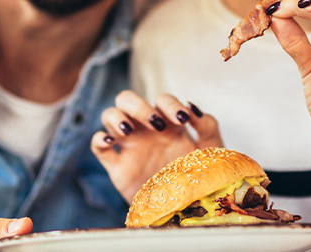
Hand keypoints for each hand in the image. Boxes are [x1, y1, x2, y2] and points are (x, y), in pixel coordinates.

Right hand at [91, 91, 222, 201]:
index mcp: (168, 124)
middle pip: (128, 100)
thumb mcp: (211, 151)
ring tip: (129, 130)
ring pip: (109, 116)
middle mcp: (145, 131)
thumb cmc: (201, 178)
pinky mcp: (117, 166)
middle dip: (138, 106)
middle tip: (155, 123)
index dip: (169, 103)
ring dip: (116, 117)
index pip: (161, 100)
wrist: (188, 210)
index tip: (181, 118)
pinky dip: (98, 139)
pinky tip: (109, 142)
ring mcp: (129, 146)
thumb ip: (208, 126)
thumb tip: (192, 107)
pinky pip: (98, 146)